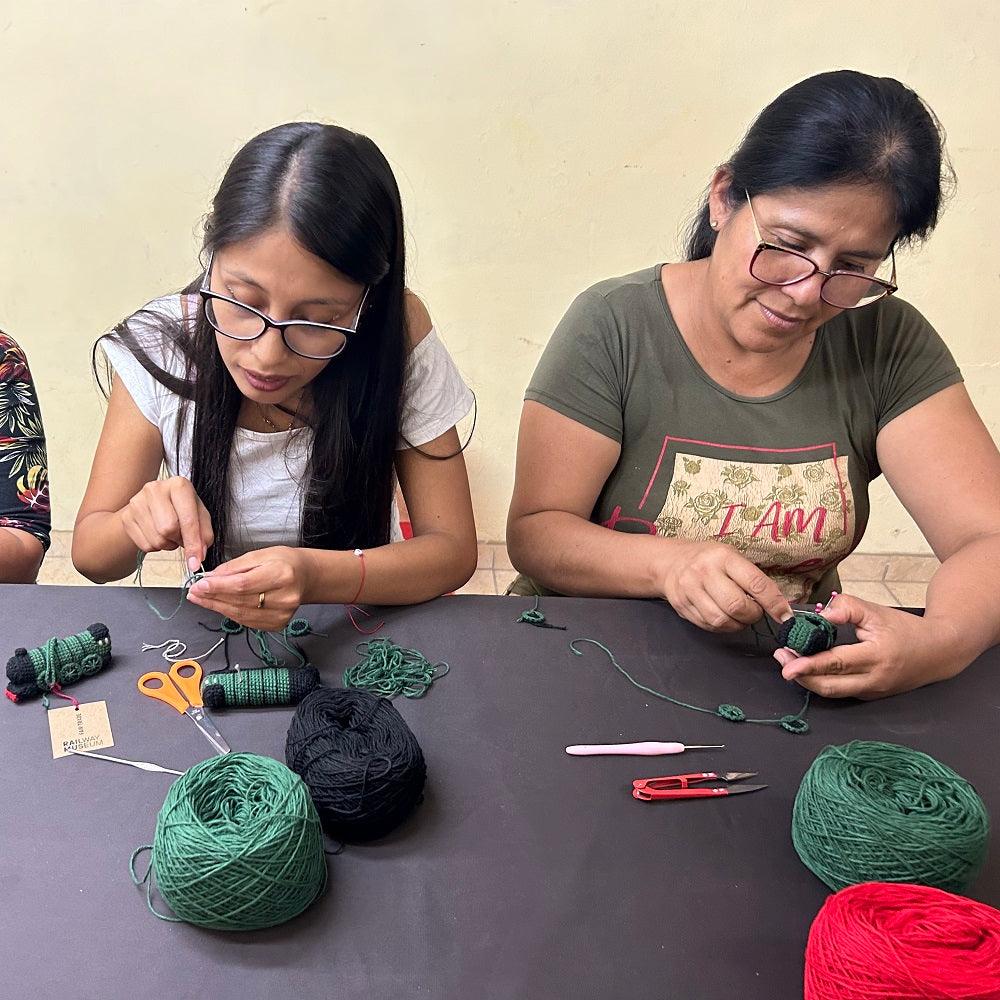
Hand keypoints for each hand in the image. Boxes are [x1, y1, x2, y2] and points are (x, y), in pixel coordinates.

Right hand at [120, 476, 212, 570]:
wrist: (155, 505)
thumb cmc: (182, 509)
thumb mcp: (200, 515)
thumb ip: (205, 534)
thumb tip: (199, 555)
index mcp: (179, 485)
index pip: (187, 519)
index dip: (194, 543)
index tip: (196, 561)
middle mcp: (155, 489)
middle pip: (168, 529)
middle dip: (179, 540)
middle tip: (182, 537)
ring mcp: (137, 502)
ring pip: (156, 540)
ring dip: (168, 545)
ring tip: (171, 534)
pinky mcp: (126, 516)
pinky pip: (145, 545)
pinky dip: (156, 547)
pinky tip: (158, 535)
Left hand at [186, 546, 315, 629]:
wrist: (306, 577)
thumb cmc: (285, 562)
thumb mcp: (261, 554)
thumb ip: (235, 566)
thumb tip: (211, 578)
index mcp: (282, 574)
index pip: (243, 584)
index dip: (218, 587)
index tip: (199, 585)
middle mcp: (285, 597)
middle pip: (239, 600)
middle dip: (213, 597)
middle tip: (194, 592)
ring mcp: (282, 614)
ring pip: (240, 614)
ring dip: (217, 607)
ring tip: (201, 599)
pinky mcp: (277, 624)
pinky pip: (246, 621)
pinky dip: (230, 613)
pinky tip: (219, 605)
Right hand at [658, 540, 792, 632]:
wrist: (670, 562)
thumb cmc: (708, 559)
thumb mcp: (731, 556)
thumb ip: (752, 578)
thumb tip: (779, 605)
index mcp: (723, 557)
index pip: (755, 583)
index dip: (774, 602)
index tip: (785, 615)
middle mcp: (705, 572)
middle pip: (736, 606)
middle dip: (753, 615)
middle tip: (754, 611)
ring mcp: (690, 590)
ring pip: (721, 620)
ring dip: (737, 624)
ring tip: (739, 615)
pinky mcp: (682, 607)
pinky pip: (708, 626)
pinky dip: (722, 627)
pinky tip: (724, 616)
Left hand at [774, 594, 961, 698]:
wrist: (939, 652)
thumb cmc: (905, 629)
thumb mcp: (876, 612)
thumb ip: (847, 609)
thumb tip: (823, 615)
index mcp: (876, 657)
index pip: (836, 664)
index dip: (808, 665)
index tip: (787, 664)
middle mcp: (874, 680)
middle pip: (829, 686)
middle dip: (801, 675)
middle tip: (781, 659)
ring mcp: (873, 692)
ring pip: (833, 692)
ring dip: (808, 680)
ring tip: (789, 662)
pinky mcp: (871, 696)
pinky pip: (842, 692)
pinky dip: (822, 682)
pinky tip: (809, 669)